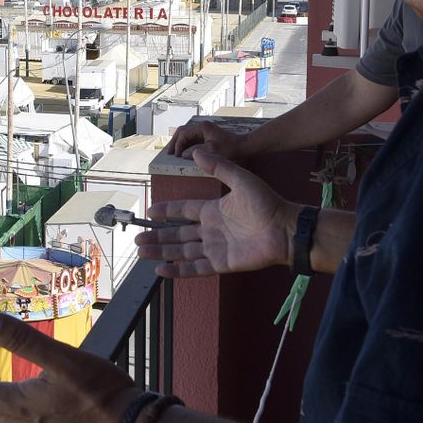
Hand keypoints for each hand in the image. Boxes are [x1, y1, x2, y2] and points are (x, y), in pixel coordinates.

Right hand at [135, 148, 295, 276]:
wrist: (285, 229)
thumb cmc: (267, 204)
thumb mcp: (240, 179)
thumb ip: (218, 167)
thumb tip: (196, 152)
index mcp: (214, 211)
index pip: (184, 211)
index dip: (167, 211)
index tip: (150, 211)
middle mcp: (211, 230)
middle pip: (177, 234)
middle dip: (157, 236)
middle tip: (138, 238)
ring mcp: (215, 248)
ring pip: (181, 251)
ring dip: (161, 251)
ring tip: (141, 251)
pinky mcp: (221, 263)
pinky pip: (195, 268)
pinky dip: (177, 270)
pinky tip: (161, 270)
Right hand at [169, 120, 249, 159]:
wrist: (245, 148)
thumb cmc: (231, 149)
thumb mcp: (213, 151)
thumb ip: (196, 152)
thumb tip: (183, 155)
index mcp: (202, 127)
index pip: (183, 133)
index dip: (177, 145)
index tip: (176, 156)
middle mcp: (202, 127)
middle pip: (182, 132)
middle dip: (175, 142)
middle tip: (169, 154)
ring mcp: (205, 132)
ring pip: (187, 135)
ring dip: (180, 144)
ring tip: (174, 155)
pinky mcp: (208, 138)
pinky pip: (193, 140)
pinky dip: (186, 146)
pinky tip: (185, 155)